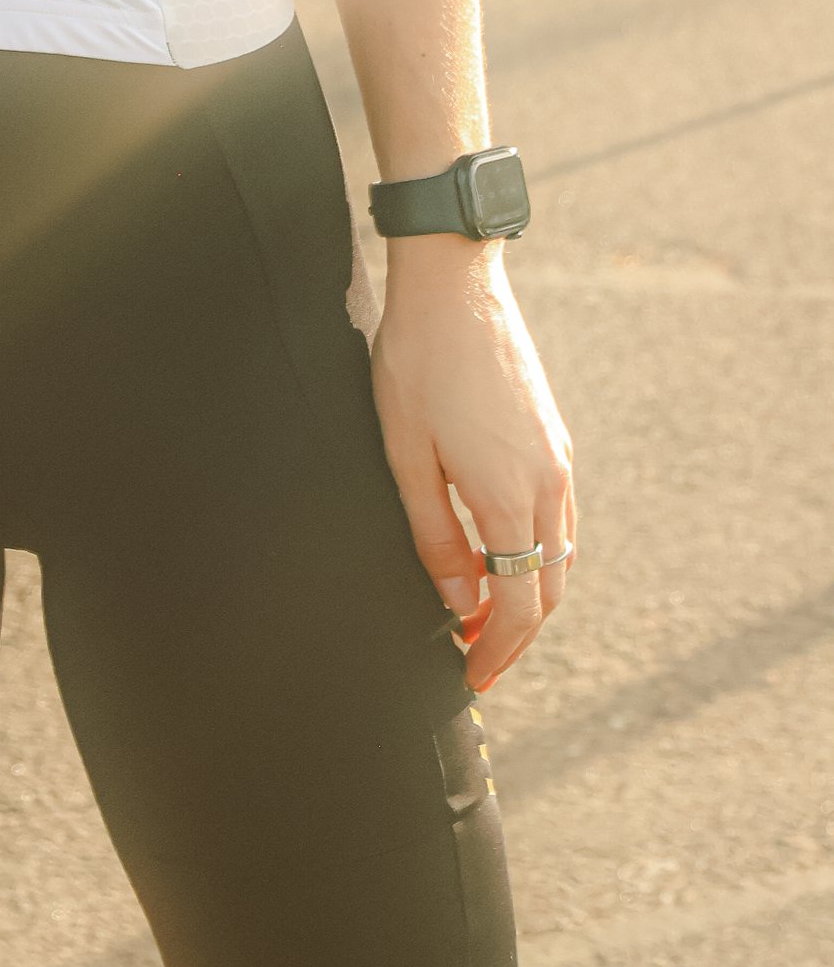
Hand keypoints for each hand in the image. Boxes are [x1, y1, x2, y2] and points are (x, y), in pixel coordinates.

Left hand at [368, 240, 575, 693]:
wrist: (456, 286)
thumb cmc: (416, 366)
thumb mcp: (406, 457)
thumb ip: (433, 538)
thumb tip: (459, 605)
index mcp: (510, 498)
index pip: (517, 605)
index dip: (497, 652)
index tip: (473, 679)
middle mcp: (549, 485)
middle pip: (547, 589)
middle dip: (515, 636)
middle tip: (477, 662)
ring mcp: (558, 461)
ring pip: (559, 556)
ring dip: (527, 596)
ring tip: (482, 617)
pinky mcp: (555, 440)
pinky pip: (559, 519)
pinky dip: (537, 555)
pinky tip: (498, 555)